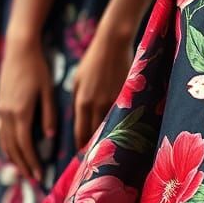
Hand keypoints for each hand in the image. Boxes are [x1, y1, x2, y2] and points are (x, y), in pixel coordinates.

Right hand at [0, 34, 55, 183]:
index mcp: (21, 113)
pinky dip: (6, 144)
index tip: (41, 176)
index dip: (33, 162)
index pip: (25, 145)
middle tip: (34, 179)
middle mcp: (7, 115)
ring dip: (13, 157)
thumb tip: (50, 136)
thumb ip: (49, 114)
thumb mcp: (47, 90)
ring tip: (23, 169)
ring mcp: (0, 110)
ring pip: (4, 141)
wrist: (19, 49)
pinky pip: (1, 131)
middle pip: (13, 148)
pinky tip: (12, 148)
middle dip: (23, 165)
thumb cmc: (37, 67)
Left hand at [72, 28, 132, 148]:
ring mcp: (114, 101)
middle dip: (95, 147)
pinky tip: (122, 131)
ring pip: (111, 128)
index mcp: (82, 102)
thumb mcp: (77, 80)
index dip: (81, 146)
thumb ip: (77, 101)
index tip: (82, 155)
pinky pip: (123, 116)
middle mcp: (97, 105)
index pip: (81, 133)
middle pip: (96, 134)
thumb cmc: (91, 61)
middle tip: (96, 158)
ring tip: (109, 149)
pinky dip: (121, 124)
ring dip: (109, 138)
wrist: (112, 44)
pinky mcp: (126, 96)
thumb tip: (78, 119)